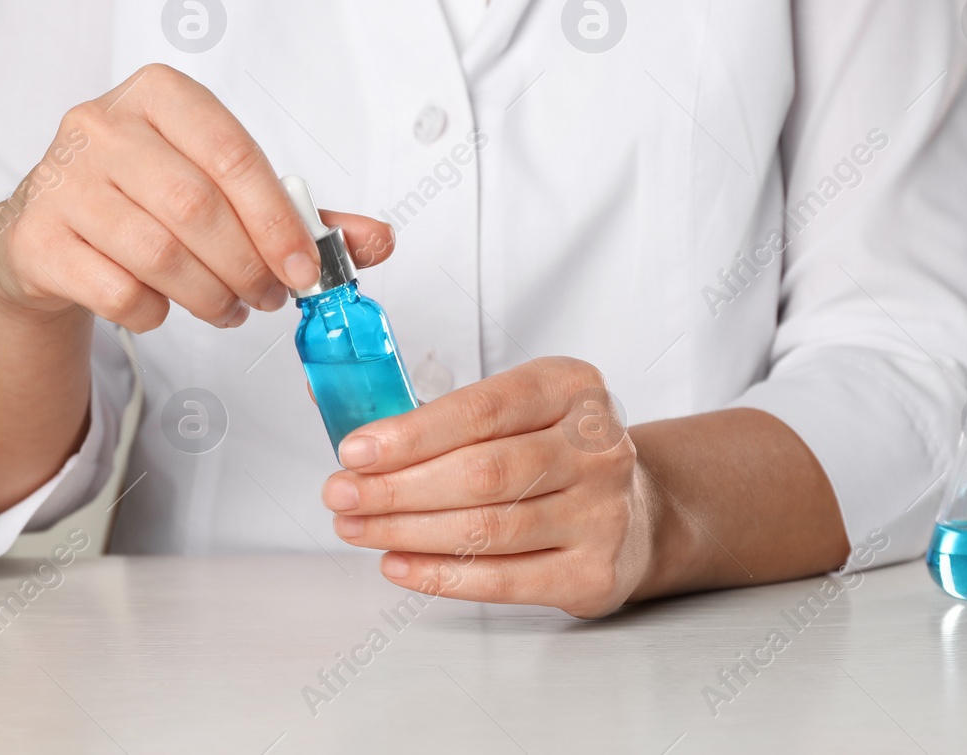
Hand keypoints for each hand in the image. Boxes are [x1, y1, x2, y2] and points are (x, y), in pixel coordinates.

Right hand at [0, 64, 393, 331]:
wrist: (45, 232)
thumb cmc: (145, 200)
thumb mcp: (221, 189)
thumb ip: (298, 212)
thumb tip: (376, 240)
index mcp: (159, 95)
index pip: (231, 152)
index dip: (277, 218)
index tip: (306, 269)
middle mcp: (100, 124)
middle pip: (196, 207)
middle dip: (247, 266)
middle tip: (269, 297)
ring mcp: (59, 180)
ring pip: (158, 253)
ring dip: (210, 296)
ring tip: (228, 307)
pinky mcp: (35, 239)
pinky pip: (116, 290)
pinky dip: (156, 311)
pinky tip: (164, 306)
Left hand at [322, 357, 657, 617]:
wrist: (633, 511)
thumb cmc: (552, 452)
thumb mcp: (514, 408)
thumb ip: (434, 409)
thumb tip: (333, 399)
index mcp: (570, 387)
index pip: (482, 409)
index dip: (411, 433)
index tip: (354, 451)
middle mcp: (596, 447)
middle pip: (481, 473)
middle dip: (396, 487)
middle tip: (340, 494)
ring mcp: (602, 512)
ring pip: (487, 528)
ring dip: (406, 531)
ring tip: (356, 526)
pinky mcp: (592, 572)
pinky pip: (502, 579)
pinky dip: (440, 574)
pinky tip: (397, 562)